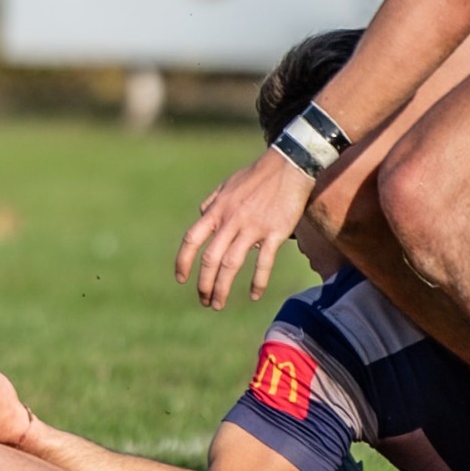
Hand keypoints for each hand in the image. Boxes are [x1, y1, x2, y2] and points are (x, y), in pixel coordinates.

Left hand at [174, 148, 313, 309]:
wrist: (288, 166)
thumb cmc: (256, 176)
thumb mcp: (226, 185)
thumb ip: (212, 202)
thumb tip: (201, 214)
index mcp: (216, 210)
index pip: (192, 239)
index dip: (183, 261)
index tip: (181, 278)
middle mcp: (230, 220)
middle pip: (210, 259)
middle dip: (203, 283)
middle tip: (203, 300)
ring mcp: (252, 227)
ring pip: (231, 264)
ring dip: (222, 288)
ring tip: (217, 304)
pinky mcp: (274, 232)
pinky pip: (263, 262)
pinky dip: (257, 281)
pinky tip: (253, 295)